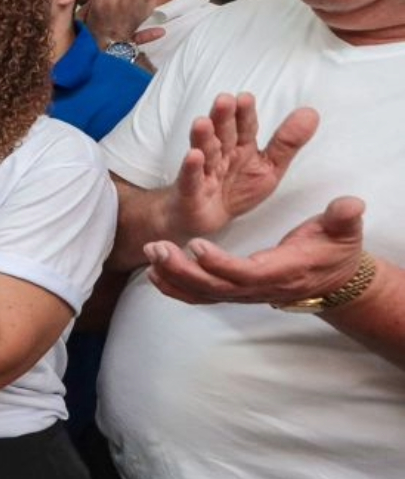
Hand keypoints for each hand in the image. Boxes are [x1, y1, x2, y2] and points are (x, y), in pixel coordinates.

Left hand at [145, 196, 365, 304]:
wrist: (334, 280)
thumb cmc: (335, 251)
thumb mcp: (344, 231)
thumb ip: (343, 218)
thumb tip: (350, 204)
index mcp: (281, 271)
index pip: (245, 272)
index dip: (219, 263)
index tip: (195, 245)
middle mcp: (258, 287)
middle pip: (214, 287)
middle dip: (183, 269)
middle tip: (157, 247)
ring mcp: (244, 293)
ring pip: (203, 293)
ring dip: (173, 276)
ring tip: (150, 253)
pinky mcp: (235, 291)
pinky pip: (201, 296)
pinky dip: (176, 288)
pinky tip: (153, 274)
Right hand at [168, 93, 316, 238]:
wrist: (207, 218)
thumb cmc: (237, 189)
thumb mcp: (270, 168)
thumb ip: (288, 142)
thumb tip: (311, 113)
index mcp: (242, 147)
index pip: (245, 127)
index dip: (245, 114)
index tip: (245, 98)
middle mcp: (221, 155)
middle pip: (223, 134)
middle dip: (223, 118)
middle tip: (224, 100)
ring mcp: (205, 172)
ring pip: (205, 152)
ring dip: (203, 137)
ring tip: (202, 122)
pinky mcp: (191, 192)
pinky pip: (191, 179)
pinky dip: (191, 168)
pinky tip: (193, 156)